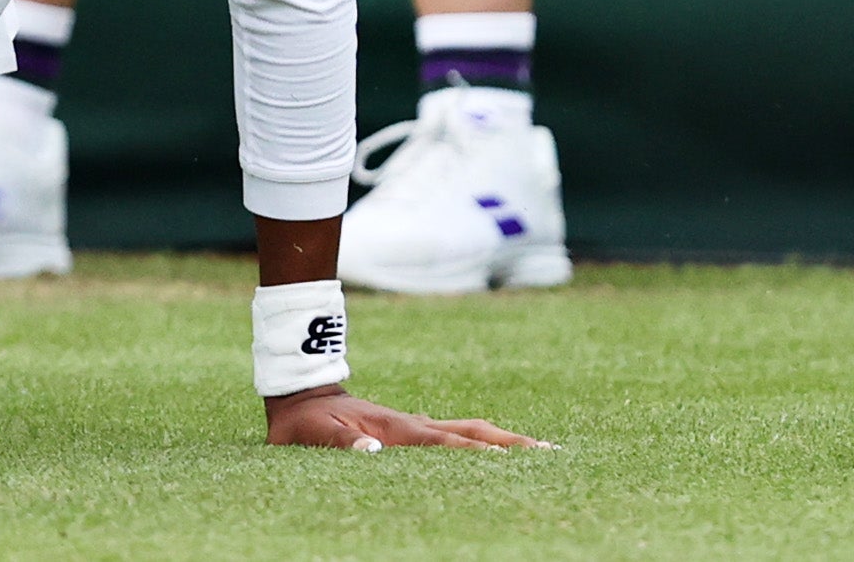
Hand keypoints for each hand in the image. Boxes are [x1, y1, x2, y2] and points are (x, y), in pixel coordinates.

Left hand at [264, 386, 545, 450]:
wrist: (300, 395)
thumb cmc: (306, 423)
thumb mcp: (316, 434)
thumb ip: (344, 441)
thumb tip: (373, 449)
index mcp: (397, 429)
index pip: (448, 443)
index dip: (480, 452)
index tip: (513, 460)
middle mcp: (415, 425)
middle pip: (474, 433)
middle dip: (512, 443)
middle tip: (552, 452)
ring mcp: (416, 426)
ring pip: (470, 431)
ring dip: (505, 441)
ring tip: (542, 450)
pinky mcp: (412, 429)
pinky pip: (455, 436)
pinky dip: (483, 442)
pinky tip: (497, 451)